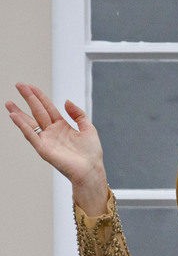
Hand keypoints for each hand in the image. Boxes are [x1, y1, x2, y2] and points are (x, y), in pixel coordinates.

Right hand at [6, 83, 108, 214]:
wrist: (91, 170)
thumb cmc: (91, 154)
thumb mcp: (88, 128)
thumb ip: (78, 114)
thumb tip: (66, 101)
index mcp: (62, 126)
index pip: (48, 108)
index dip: (40, 96)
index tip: (31, 86)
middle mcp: (52, 132)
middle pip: (37, 111)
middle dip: (28, 98)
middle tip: (19, 85)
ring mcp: (46, 140)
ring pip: (30, 122)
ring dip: (19, 112)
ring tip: (9, 103)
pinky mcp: (43, 149)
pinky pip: (31, 135)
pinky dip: (23, 126)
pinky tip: (14, 117)